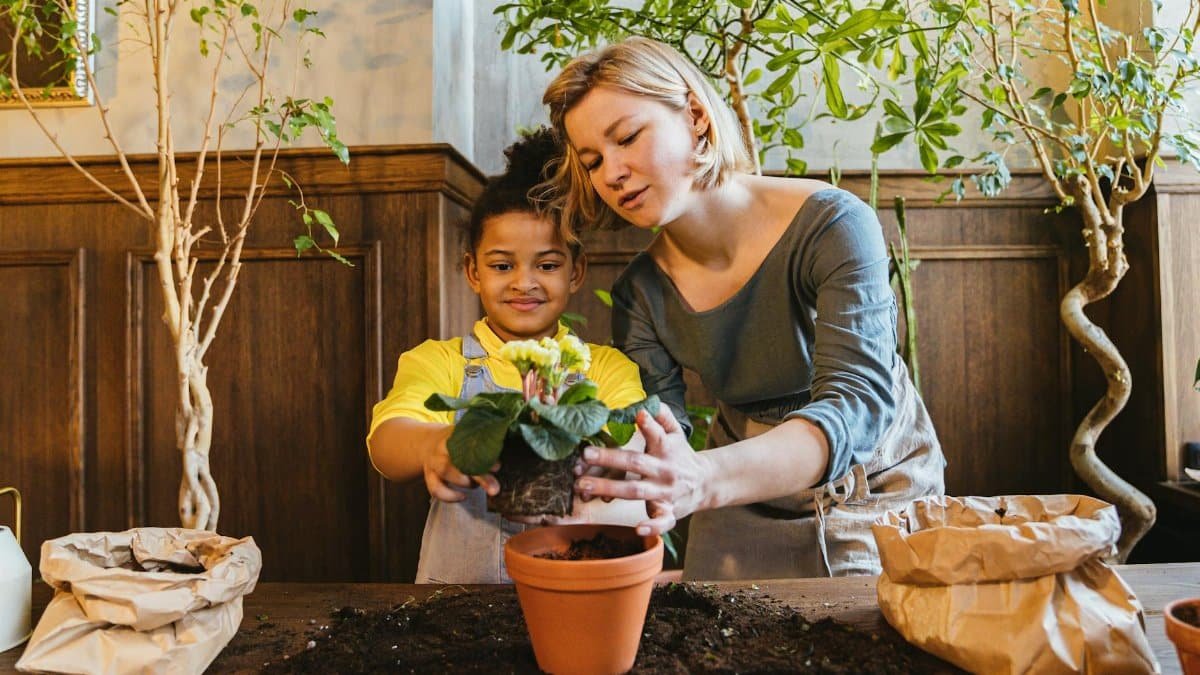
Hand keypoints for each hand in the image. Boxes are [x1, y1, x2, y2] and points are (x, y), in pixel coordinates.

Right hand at [423, 427, 498, 502]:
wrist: (428, 443)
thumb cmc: (456, 444)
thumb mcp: (468, 440)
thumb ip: (483, 450)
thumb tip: (497, 466)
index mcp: (455, 435)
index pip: (470, 445)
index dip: (484, 456)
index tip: (497, 466)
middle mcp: (442, 447)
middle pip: (459, 460)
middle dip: (479, 476)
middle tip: (494, 489)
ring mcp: (433, 462)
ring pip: (445, 472)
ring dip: (465, 483)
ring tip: (475, 486)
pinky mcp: (429, 476)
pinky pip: (436, 489)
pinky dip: (449, 496)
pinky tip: (462, 496)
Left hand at [574, 408, 708, 535]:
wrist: (705, 483)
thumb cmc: (681, 455)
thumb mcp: (676, 433)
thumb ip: (663, 416)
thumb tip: (647, 402)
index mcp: (666, 449)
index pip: (658, 436)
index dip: (649, 426)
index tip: (638, 415)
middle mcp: (665, 471)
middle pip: (636, 464)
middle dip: (610, 459)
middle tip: (585, 454)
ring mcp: (666, 493)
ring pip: (636, 491)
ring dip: (609, 488)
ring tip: (583, 484)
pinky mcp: (669, 512)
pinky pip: (662, 522)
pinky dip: (653, 526)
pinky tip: (638, 528)